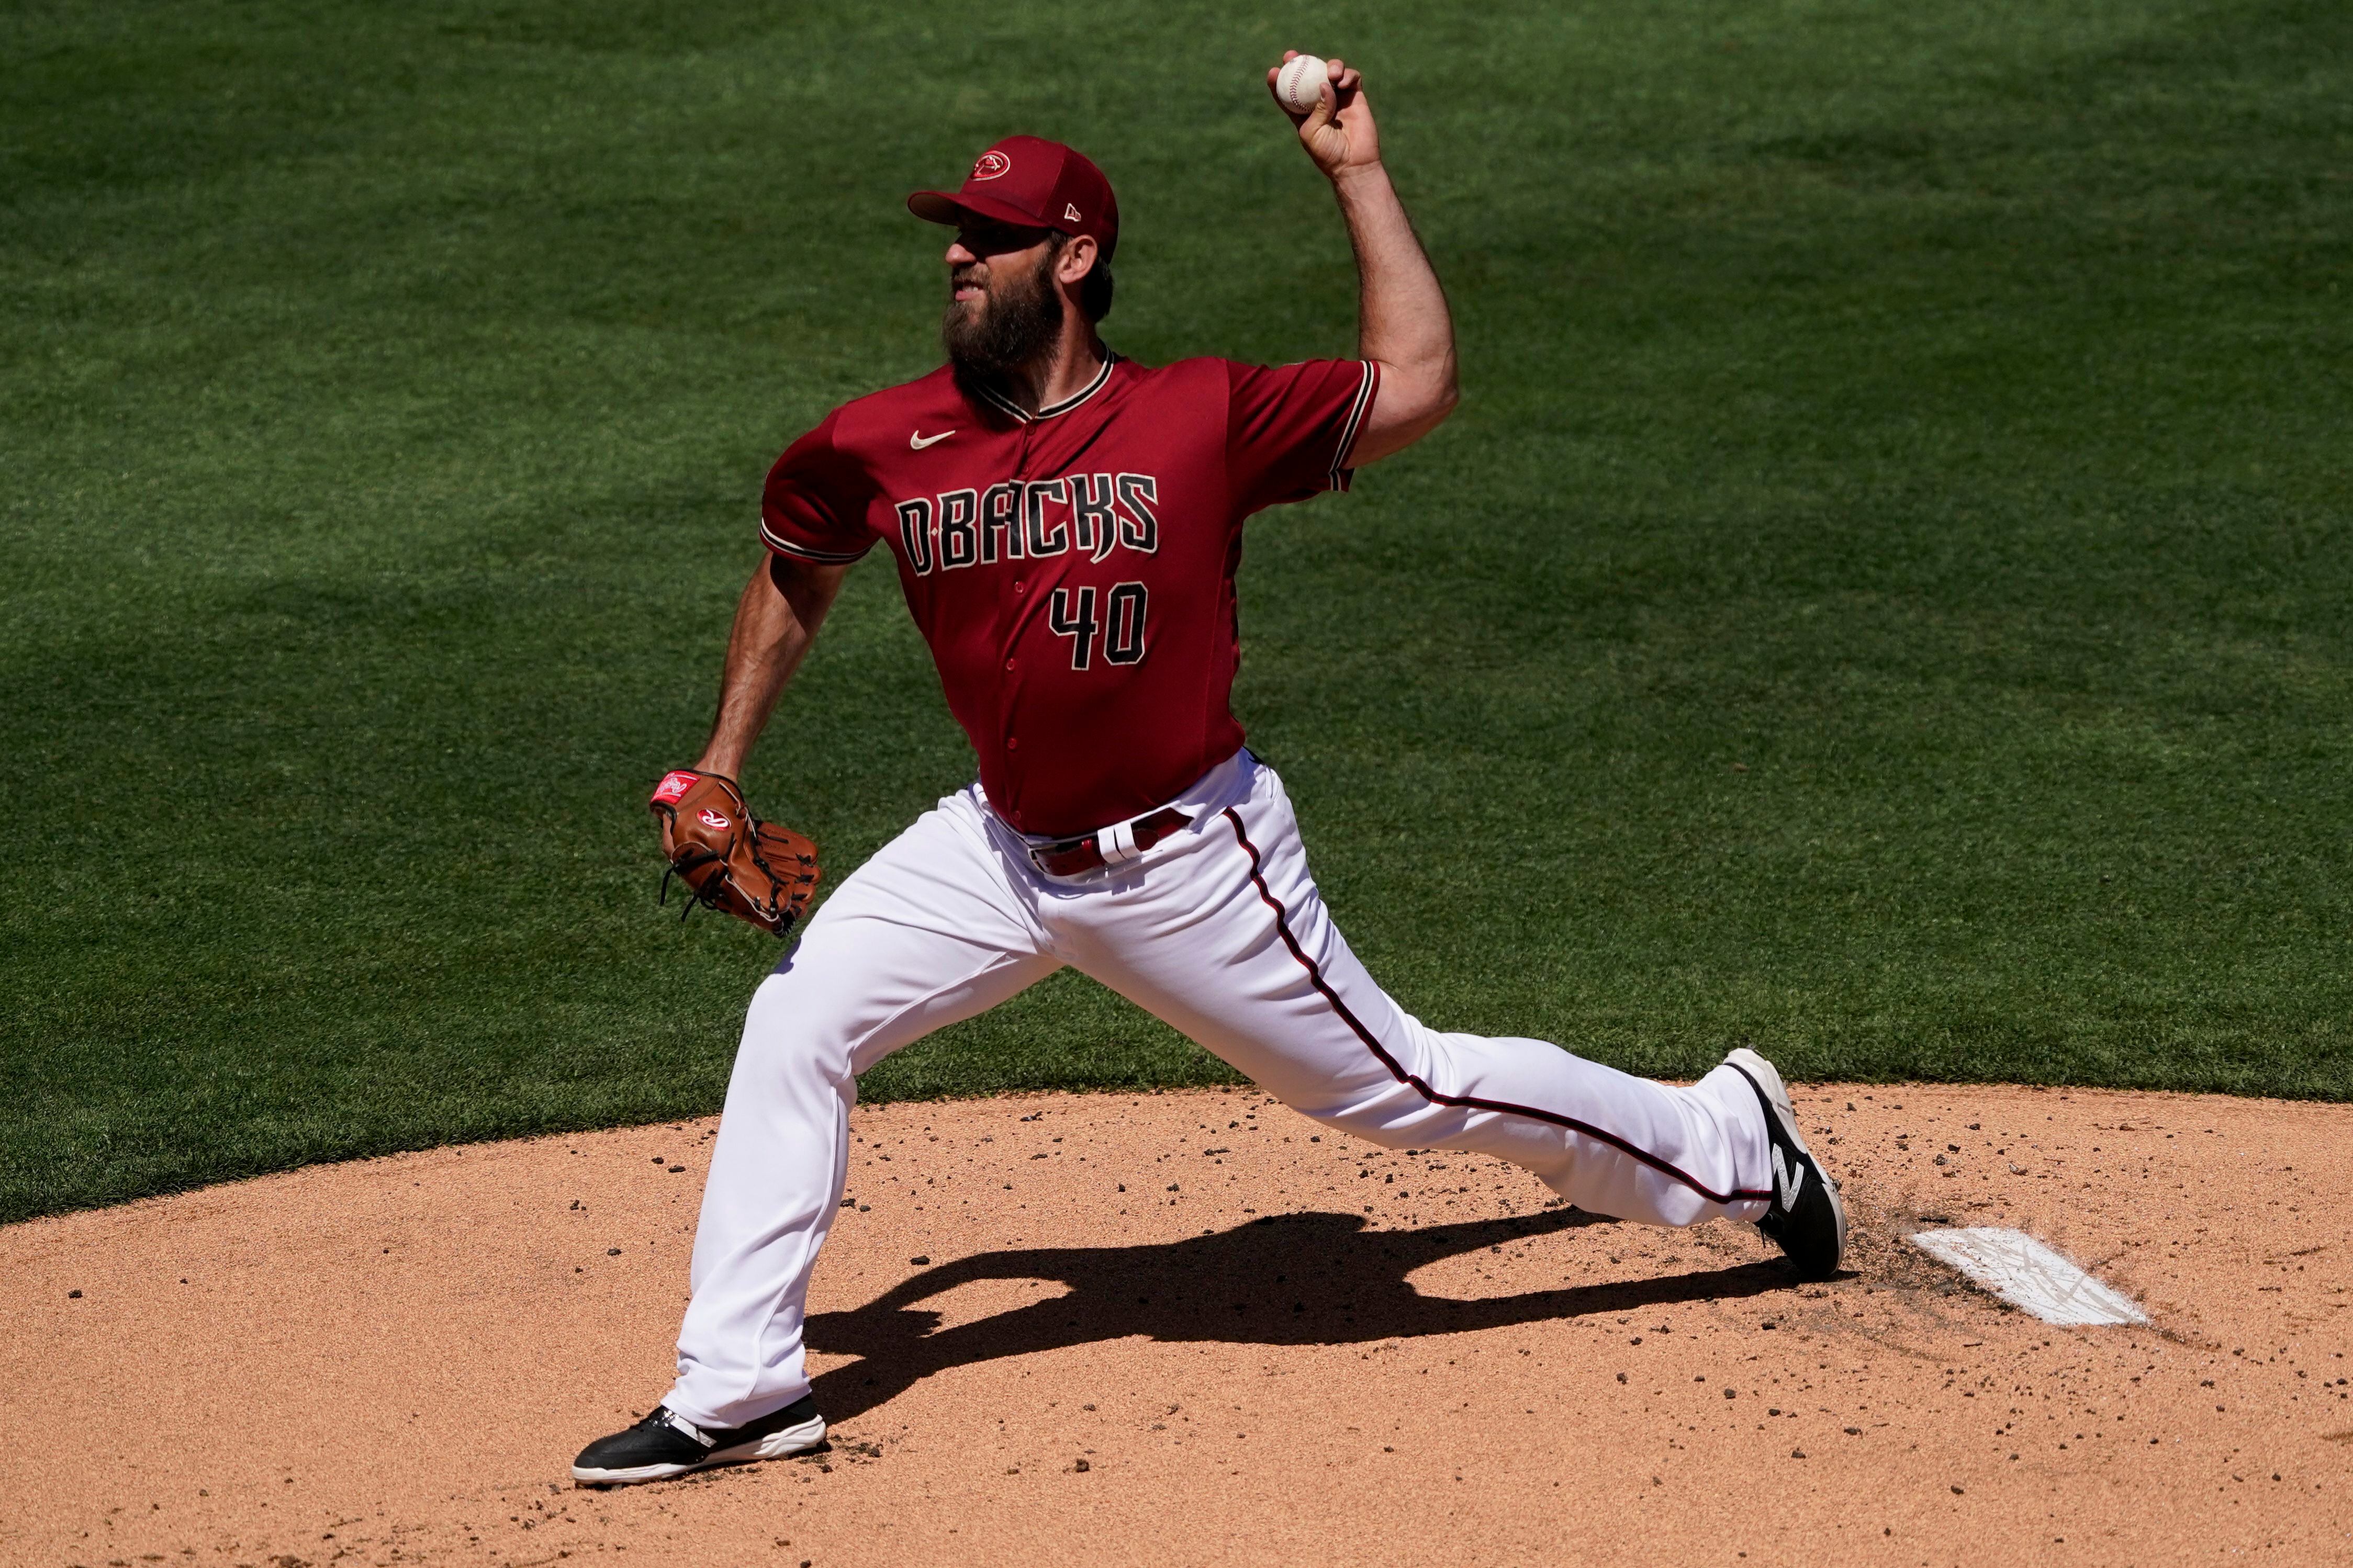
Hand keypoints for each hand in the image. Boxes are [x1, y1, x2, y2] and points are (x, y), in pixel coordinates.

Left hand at [1267, 52, 1379, 179]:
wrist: (1353, 163)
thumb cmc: (1328, 152)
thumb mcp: (1312, 132)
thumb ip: (1315, 108)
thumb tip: (1323, 84)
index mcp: (1303, 113)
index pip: (1288, 93)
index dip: (1279, 81)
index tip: (1273, 71)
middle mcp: (1320, 102)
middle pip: (1309, 75)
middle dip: (1299, 62)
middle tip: (1292, 55)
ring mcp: (1339, 97)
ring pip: (1331, 71)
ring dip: (1330, 66)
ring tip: (1331, 74)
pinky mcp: (1355, 96)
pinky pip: (1351, 77)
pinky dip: (1347, 75)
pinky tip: (1342, 83)